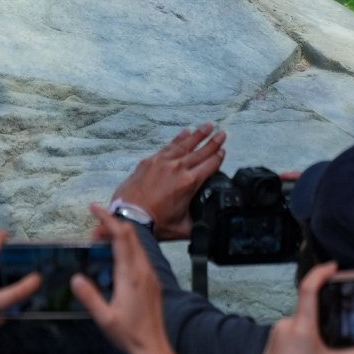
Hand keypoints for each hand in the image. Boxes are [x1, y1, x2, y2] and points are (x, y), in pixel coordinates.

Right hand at [73, 207, 171, 353]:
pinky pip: (140, 254)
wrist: (154, 349)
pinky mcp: (152, 282)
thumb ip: (89, 297)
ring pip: (137, 243)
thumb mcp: (104, 319)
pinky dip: (126, 246)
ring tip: (99, 242)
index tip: (93, 208)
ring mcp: (150, 275)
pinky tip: (114, 257)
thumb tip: (75, 278)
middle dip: (111, 225)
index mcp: (130, 276)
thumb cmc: (128, 335)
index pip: (121, 237)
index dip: (107, 219)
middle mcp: (143, 270)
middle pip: (130, 235)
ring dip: (119, 235)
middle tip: (91, 232)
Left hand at [111, 123, 224, 239]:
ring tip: (207, 126)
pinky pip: (168, 146)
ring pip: (185, 145)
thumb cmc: (155, 223)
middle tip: (222, 133)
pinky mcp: (150, 161)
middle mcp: (177, 169)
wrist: (129, 216)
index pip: (210, 166)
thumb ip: (199, 222)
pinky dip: (178, 139)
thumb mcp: (184, 227)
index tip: (224, 150)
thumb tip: (207, 223)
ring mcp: (162, 162)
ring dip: (197, 135)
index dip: (218, 157)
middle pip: (200, 152)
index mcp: (189, 183)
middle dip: (213, 142)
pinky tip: (185, 132)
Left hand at [251, 263, 353, 353]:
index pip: (308, 290)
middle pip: (306, 310)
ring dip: (310, 333)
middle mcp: (285, 324)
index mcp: (301, 326)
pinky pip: (288, 333)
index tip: (331, 266)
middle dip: (321, 320)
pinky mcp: (269, 341)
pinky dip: (300, 339)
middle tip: (330, 340)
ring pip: (298, 324)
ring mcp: (275, 332)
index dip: (319, 273)